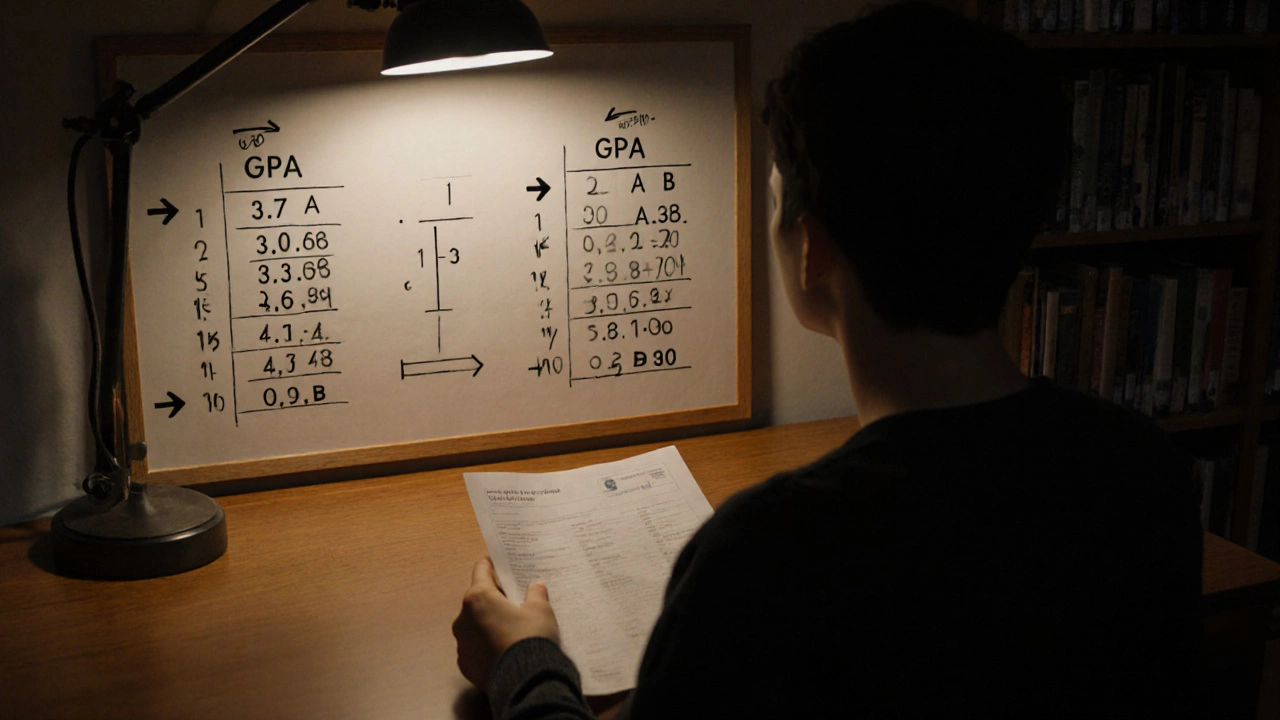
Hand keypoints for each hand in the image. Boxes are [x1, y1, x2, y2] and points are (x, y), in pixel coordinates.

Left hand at [452, 557, 560, 689]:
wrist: (525, 682)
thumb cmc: (530, 638)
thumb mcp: (540, 610)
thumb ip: (536, 594)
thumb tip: (536, 586)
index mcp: (478, 598)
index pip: (481, 570)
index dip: (493, 564)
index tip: (500, 563)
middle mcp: (462, 618)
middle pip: (477, 599)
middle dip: (494, 598)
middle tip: (514, 599)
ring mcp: (461, 643)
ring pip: (474, 625)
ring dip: (488, 623)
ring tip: (511, 628)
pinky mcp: (464, 665)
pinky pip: (475, 647)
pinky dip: (486, 645)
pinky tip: (504, 649)